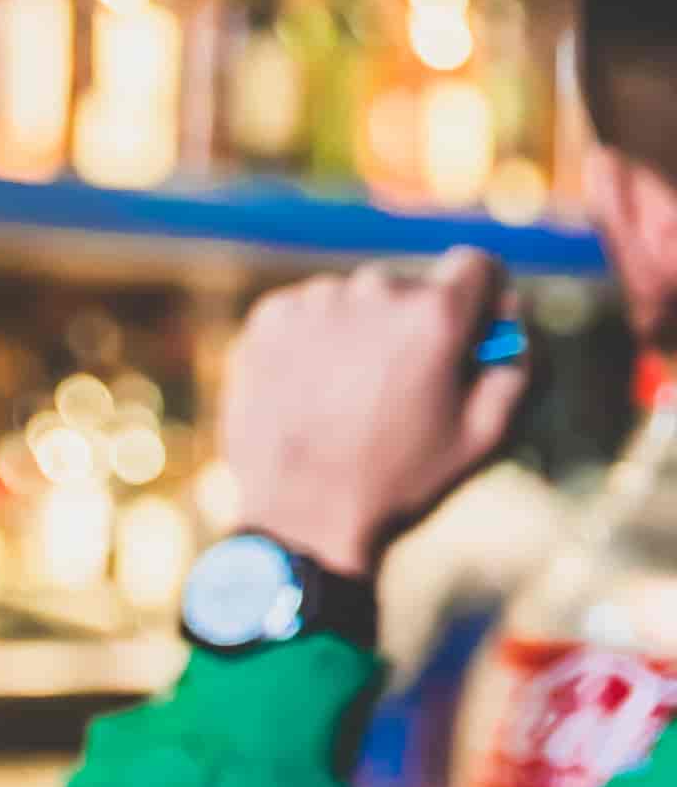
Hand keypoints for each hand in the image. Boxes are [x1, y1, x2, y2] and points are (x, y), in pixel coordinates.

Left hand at [220, 246, 524, 576]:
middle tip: (399, 388)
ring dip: (360, 333)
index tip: (466, 331)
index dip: (478, 300)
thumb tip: (513, 312)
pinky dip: (313, 342)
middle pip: (410, 287)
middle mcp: (374, 291)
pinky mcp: (269, 318)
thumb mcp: (483, 435)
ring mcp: (316, 302)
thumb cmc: (398, 483)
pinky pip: (307, 313)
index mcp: (434, 314)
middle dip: (413, 325)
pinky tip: (311, 392)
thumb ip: (517, 364)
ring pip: (356, 301)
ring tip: (349, 399)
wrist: (299, 520)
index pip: (476, 265)